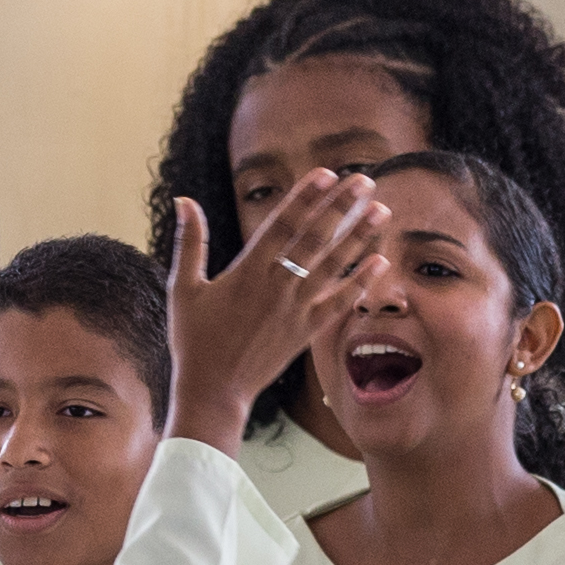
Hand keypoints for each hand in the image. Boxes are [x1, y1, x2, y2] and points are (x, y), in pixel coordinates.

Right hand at [168, 169, 384, 450]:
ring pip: (334, 266)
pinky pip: (340, 303)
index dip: (306, 196)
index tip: (327, 173)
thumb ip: (190, 242)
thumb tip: (184, 199)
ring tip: (382, 210)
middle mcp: (277, 286)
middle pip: (316, 237)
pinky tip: (380, 262)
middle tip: (365, 180)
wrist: (213, 391)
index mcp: (247, 271)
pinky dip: (360, 283)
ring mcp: (296, 310)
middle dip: (342, 206)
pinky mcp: (307, 332)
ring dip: (359, 236)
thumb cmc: (193, 339)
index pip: (283, 224)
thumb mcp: (182, 288)